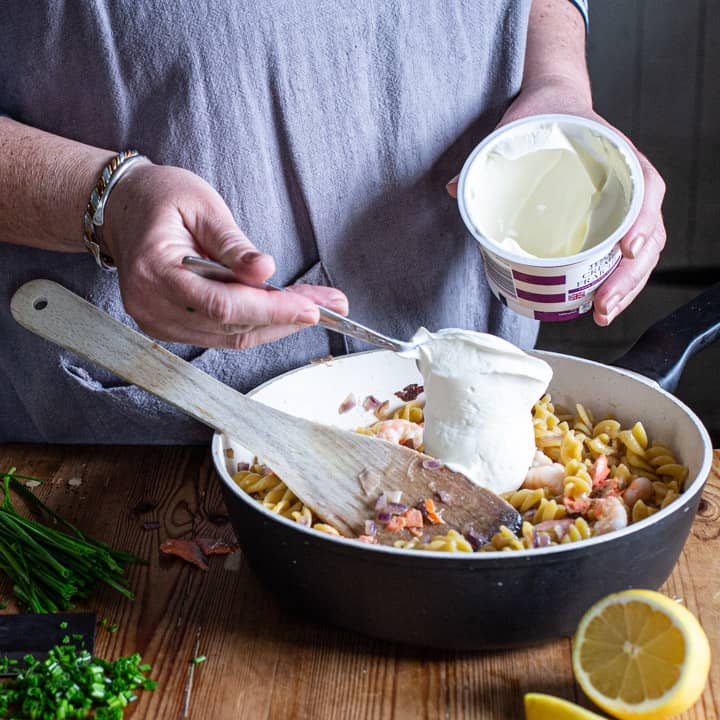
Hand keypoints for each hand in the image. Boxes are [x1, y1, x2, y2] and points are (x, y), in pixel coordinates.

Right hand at [102, 162, 347, 347]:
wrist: (123, 209)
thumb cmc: (160, 198)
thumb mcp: (201, 206)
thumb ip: (233, 244)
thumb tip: (266, 270)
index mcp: (154, 270)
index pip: (222, 304)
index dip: (271, 310)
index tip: (312, 308)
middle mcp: (151, 305)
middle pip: (230, 327)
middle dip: (285, 318)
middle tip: (329, 305)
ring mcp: (157, 320)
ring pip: (230, 337)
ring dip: (277, 324)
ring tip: (315, 304)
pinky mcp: (169, 325)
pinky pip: (221, 333)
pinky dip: (256, 323)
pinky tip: (283, 309)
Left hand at [446, 77, 665, 326]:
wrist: (559, 107)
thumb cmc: (548, 119)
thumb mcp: (517, 130)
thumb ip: (488, 156)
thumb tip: (454, 188)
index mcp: (620, 157)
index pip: (645, 190)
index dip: (641, 221)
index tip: (627, 248)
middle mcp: (632, 184)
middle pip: (647, 234)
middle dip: (630, 276)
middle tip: (603, 305)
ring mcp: (627, 206)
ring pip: (642, 252)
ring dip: (627, 287)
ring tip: (601, 312)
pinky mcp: (614, 222)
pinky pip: (626, 256)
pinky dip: (619, 281)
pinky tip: (600, 303)